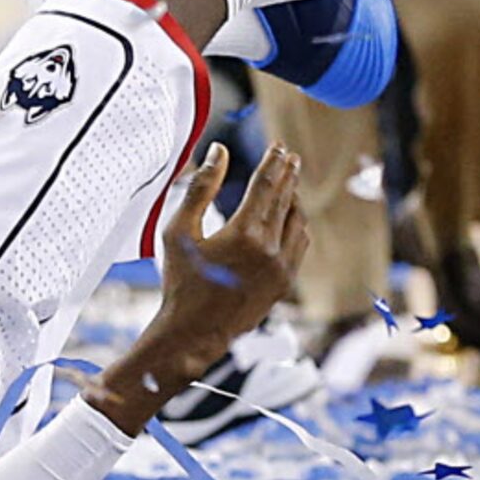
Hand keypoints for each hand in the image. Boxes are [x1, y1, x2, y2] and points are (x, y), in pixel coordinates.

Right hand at [151, 142, 305, 372]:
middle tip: (290, 156)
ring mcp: (281, 269)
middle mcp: (269, 250)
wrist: (193, 333)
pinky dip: (297, 225)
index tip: (279, 145)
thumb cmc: (181, 282)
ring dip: (294, 198)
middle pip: (285, 199)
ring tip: (290, 183)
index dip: (273, 161)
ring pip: (297, 221)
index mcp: (244, 233)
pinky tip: (291, 217)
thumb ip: (200, 188)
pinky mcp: (284, 284)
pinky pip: (299, 245)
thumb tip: (218, 152)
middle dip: (288, 174)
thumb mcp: (179, 231)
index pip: (266, 185)